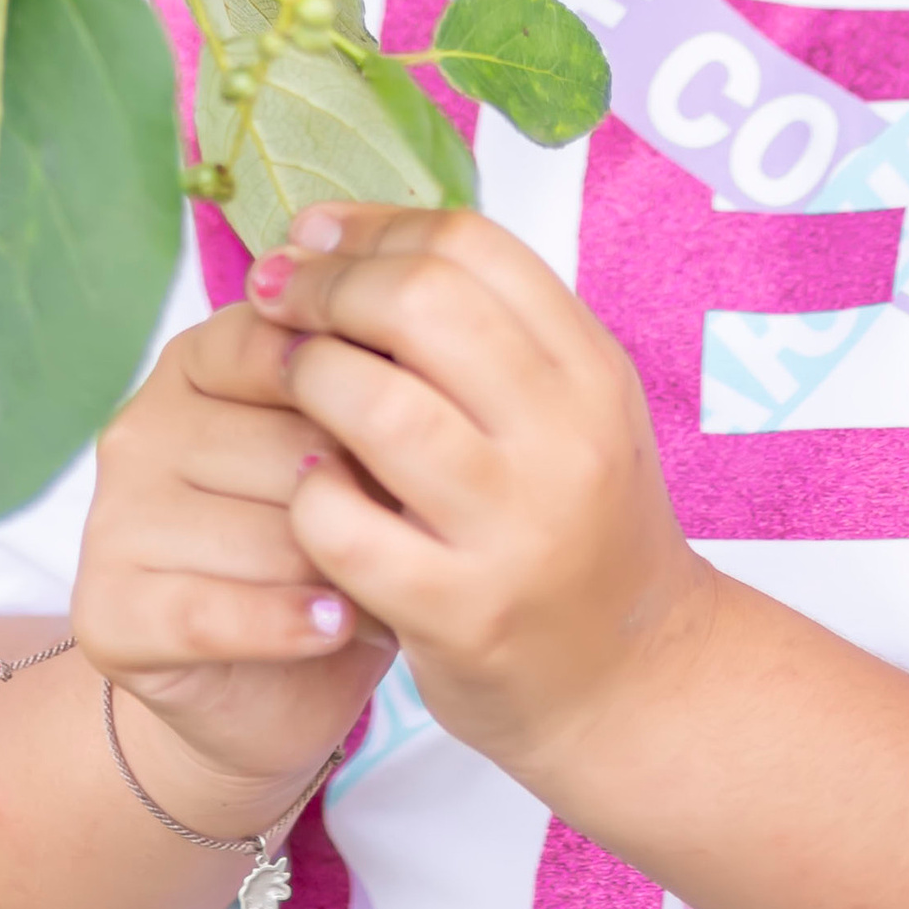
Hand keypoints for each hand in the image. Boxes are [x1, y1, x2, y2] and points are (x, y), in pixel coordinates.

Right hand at [71, 303, 393, 824]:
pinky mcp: (108, 610)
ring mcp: (113, 518)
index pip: (287, 345)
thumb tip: (409, 367)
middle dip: (364, 497)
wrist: (271, 686)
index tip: (420, 428)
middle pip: (291, 446)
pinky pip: (215, 612)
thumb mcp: (350, 453)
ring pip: (267, 535)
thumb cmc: (323, 544)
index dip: (369, 393)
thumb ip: (361, 397)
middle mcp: (141, 425)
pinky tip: (334, 624)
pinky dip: (287, 624)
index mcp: (195, 362)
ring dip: (341, 571)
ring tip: (377, 587)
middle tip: (407, 533)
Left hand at [248, 204, 717, 795]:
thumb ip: (485, 330)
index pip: (474, 245)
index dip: (377, 226)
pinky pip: (346, 528)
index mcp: (591, 368)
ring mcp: (515, 528)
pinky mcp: (462, 613)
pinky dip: (310, 496)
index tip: (316, 234)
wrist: (630, 682)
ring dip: (310, 376)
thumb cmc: (577, 524)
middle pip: (423, 302)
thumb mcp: (567, 409)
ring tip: (288, 380)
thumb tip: (343, 238)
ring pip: (379, 406)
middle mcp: (565, 437)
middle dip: (328, 287)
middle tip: (278, 295)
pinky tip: (310, 491)